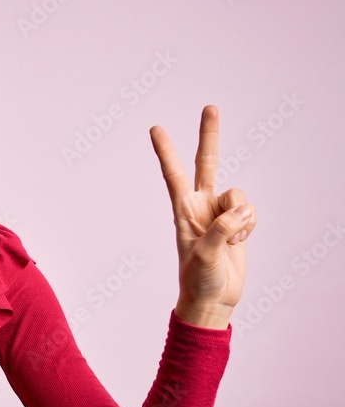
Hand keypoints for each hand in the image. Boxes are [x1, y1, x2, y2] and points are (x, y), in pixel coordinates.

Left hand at [150, 105, 256, 328]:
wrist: (214, 299)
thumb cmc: (199, 280)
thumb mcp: (205, 257)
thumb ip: (221, 232)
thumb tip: (239, 213)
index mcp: (183, 211)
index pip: (173, 175)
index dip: (166, 152)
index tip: (155, 129)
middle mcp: (201, 206)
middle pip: (207, 163)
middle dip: (209, 136)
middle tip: (210, 107)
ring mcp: (220, 213)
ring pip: (239, 194)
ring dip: (242, 216)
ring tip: (232, 240)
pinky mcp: (238, 222)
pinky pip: (251, 210)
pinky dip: (251, 224)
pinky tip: (240, 241)